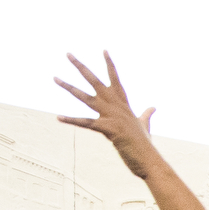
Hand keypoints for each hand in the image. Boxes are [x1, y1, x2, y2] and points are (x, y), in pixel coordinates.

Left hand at [55, 53, 160, 180]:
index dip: (109, 64)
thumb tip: (153, 107)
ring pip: (85, 97)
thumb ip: (146, 115)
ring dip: (69, 87)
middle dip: (80, 67)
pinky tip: (59, 117)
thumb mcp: (144, 125)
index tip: (103, 50)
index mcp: (123, 104)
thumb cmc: (145, 144)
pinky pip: (86, 123)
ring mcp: (111, 116)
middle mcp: (116, 106)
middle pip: (95, 81)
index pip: (115, 79)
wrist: (149, 159)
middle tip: (68, 54)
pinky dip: (72, 120)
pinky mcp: (108, 129)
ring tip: (55, 78)